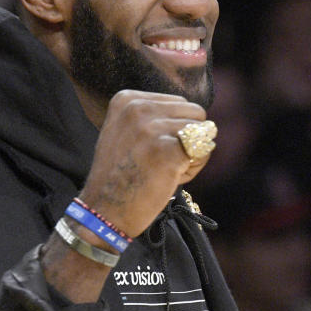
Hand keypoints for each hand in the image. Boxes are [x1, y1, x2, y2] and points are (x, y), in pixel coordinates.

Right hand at [78, 89, 212, 236]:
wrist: (104, 211)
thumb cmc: (123, 176)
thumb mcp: (128, 133)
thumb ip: (157, 118)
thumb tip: (207, 124)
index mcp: (127, 99)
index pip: (180, 103)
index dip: (175, 129)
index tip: (150, 149)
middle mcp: (138, 108)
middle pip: (195, 113)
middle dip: (188, 138)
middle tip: (161, 162)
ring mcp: (151, 128)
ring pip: (203, 131)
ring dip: (192, 155)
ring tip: (164, 171)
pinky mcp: (167, 149)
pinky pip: (203, 149)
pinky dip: (194, 167)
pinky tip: (171, 178)